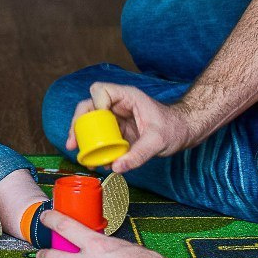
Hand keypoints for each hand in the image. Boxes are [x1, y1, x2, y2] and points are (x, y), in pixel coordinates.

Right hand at [68, 82, 191, 173]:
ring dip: (83, 138)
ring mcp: (116, 118)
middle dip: (78, 124)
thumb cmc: (175, 128)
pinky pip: (100, 136)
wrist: (184, 133)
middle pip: (88, 107)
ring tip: (81, 156)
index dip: (95, 104)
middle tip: (73, 143)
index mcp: (126, 96)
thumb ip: (138, 154)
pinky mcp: (117, 131)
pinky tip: (96, 162)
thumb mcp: (158, 141)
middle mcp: (118, 105)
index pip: (100, 90)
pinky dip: (95, 148)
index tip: (100, 122)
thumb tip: (116, 167)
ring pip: (91, 122)